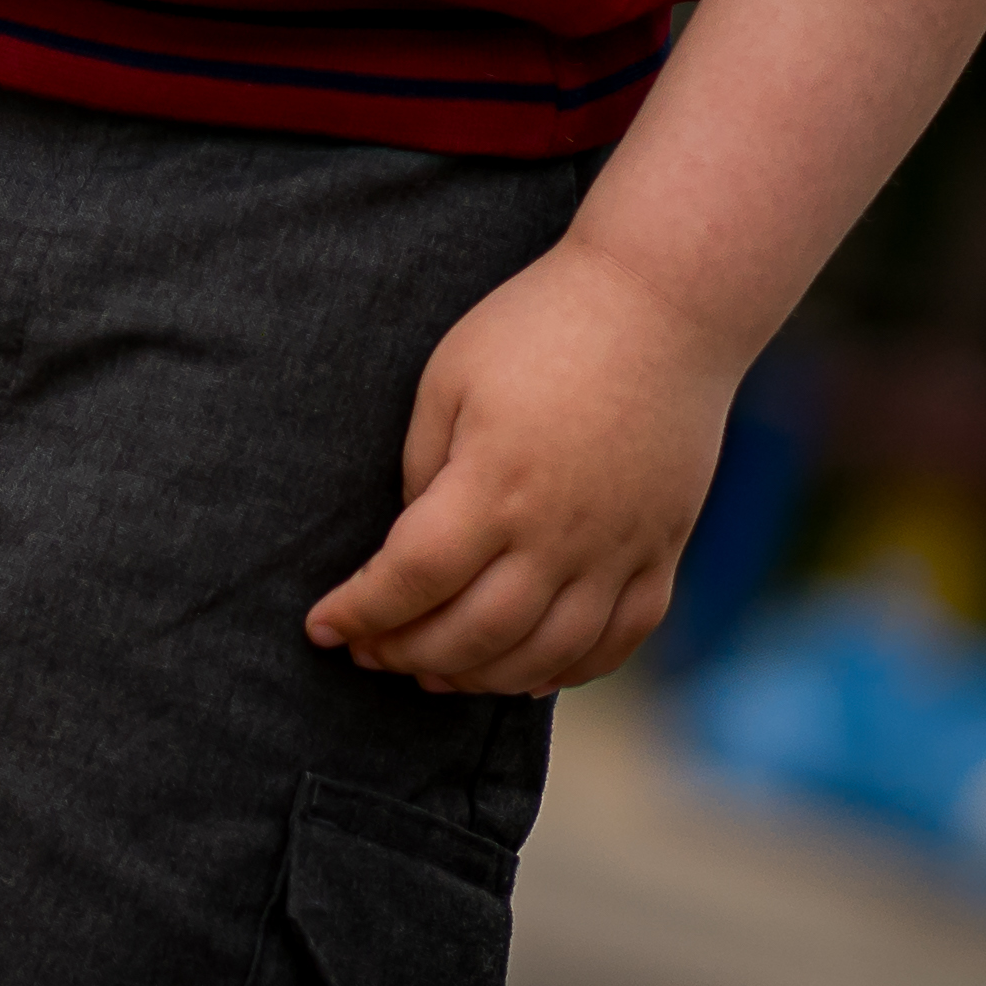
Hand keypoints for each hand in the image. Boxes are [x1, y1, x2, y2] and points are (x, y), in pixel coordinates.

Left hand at [306, 237, 734, 694]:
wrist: (662, 307)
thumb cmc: (535, 329)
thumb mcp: (448, 381)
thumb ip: (422, 470)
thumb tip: (409, 542)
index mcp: (493, 485)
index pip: (412, 578)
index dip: (361, 611)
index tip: (322, 628)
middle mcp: (559, 533)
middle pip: (475, 632)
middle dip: (408, 654)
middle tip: (369, 653)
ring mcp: (619, 549)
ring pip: (546, 653)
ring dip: (482, 678)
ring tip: (434, 673)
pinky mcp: (663, 550)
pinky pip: (620, 638)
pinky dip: (570, 670)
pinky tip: (528, 674)